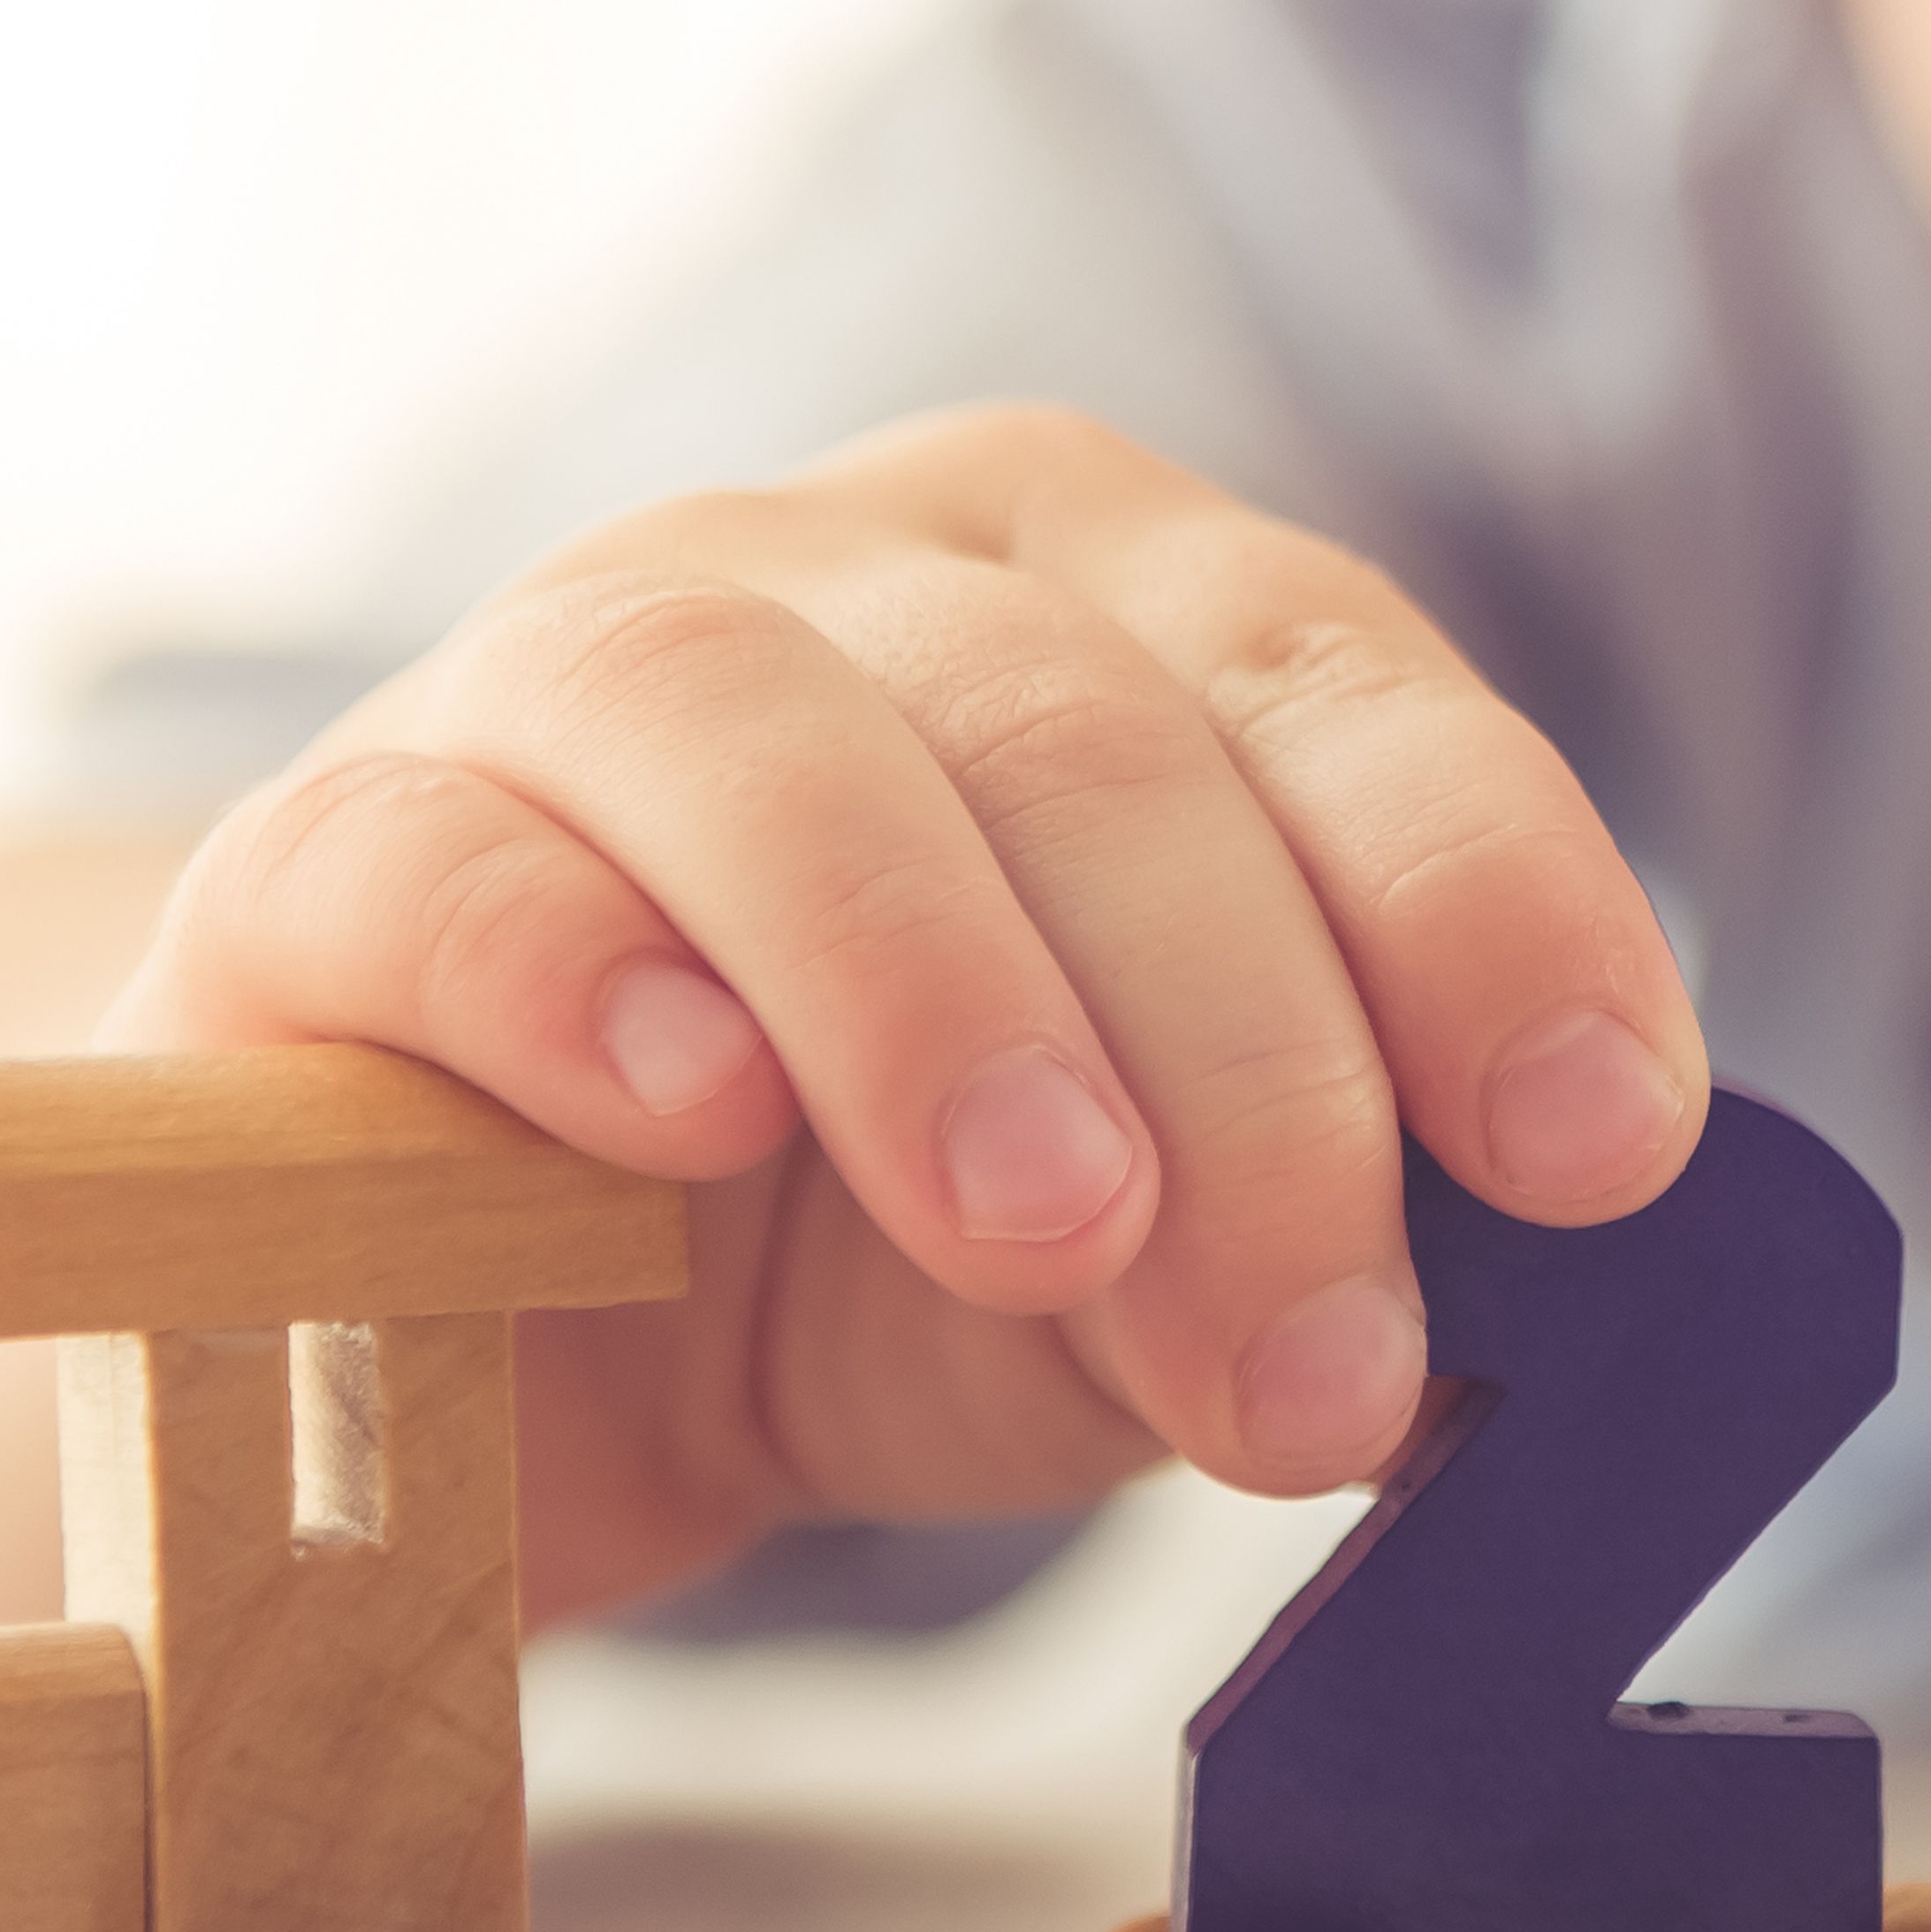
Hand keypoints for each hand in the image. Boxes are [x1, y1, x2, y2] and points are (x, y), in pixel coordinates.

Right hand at [104, 407, 1706, 1619]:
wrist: (487, 1364)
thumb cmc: (881, 1250)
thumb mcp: (1147, 1271)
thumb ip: (1290, 1261)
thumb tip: (1439, 1351)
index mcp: (1139, 602)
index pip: (1353, 694)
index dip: (1492, 910)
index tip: (1603, 1152)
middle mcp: (883, 567)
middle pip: (1107, 740)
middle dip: (1255, 1067)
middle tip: (1318, 1356)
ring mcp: (580, 662)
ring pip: (794, 744)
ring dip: (951, 995)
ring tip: (1053, 1226)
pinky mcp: (327, 844)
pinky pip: (452, 857)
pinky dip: (584, 972)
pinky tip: (691, 1121)